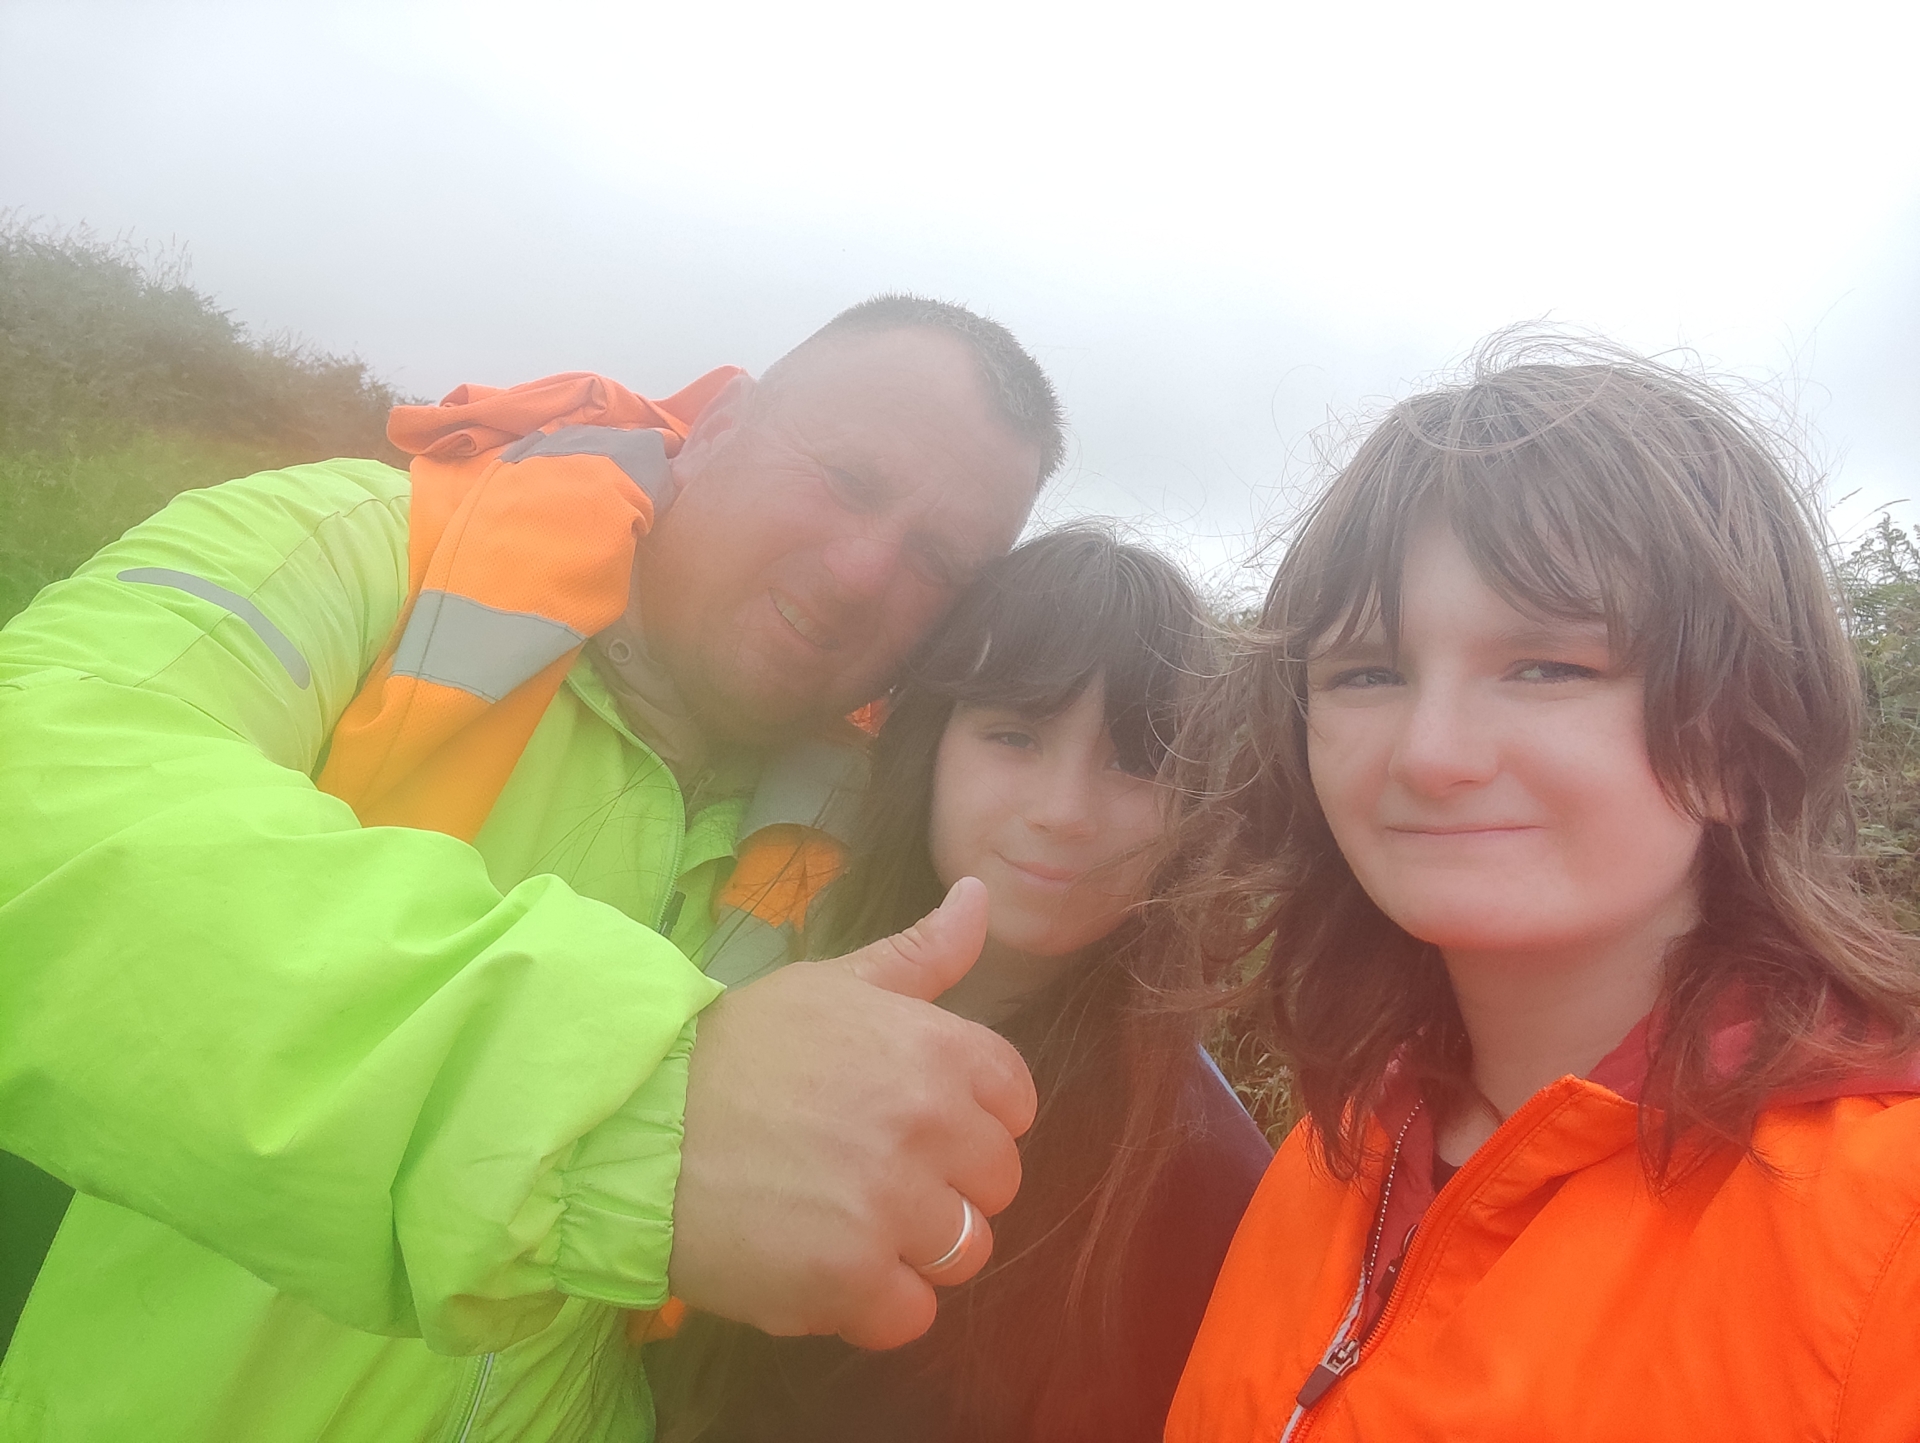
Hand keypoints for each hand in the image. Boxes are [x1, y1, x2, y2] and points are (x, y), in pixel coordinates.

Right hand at [667, 877, 1036, 1348]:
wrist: (633, 1127)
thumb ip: (923, 954)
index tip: (917, 1125)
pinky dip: (875, 1306)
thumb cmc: (736, 1051)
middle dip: (945, 1185)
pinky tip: (823, 1267)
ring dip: (914, 1250)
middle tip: (867, 1174)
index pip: (1017, 1101)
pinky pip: (912, 1315)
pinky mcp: (849, 1281)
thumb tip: (981, 895)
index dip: (972, 1118)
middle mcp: (927, 1123)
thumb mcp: (833, 984)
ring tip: (843, 1222)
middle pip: (997, 1184)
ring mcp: (891, 1206)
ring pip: (965, 1253)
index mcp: (934, 1048)